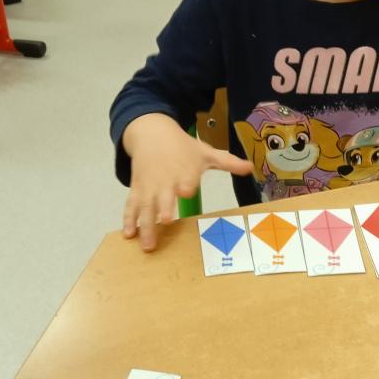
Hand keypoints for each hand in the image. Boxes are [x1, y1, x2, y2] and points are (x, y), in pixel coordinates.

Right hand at [122, 113, 252, 251]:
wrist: (152, 133)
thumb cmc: (183, 147)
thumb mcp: (206, 152)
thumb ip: (228, 163)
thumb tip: (251, 167)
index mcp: (184, 171)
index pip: (186, 179)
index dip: (186, 185)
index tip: (186, 191)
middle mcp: (165, 181)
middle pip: (163, 195)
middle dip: (163, 207)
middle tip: (164, 221)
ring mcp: (149, 186)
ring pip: (145, 206)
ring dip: (145, 225)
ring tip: (147, 244)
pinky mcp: (137, 189)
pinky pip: (131, 205)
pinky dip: (128, 219)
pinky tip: (128, 234)